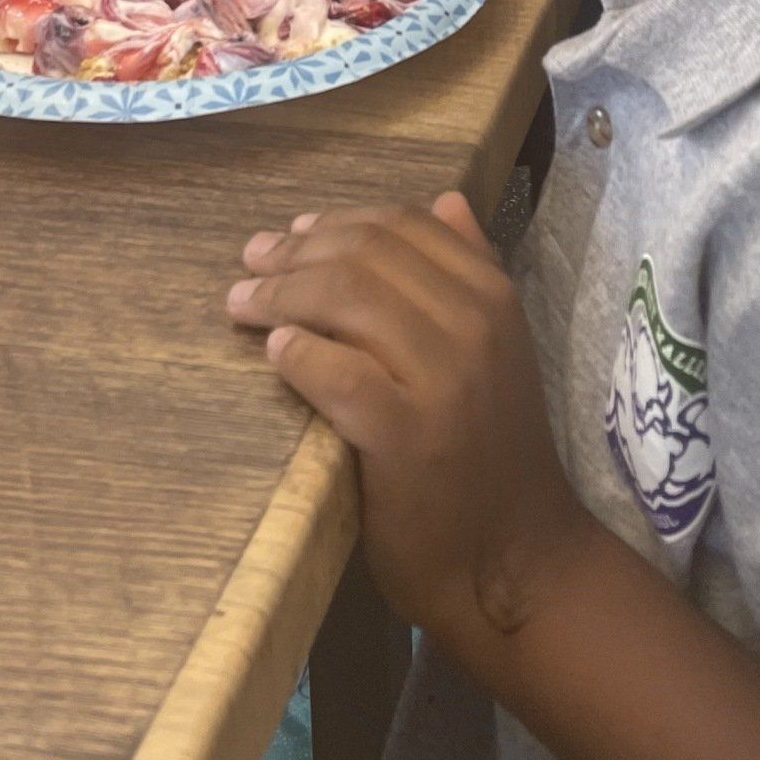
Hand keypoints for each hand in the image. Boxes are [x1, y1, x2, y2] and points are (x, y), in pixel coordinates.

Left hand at [227, 196, 595, 655]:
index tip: (291, 236)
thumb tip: (444, 200)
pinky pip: (339, 374)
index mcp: (493, 296)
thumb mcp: (499, 350)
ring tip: (242, 303)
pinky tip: (275, 351)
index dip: (336, 222)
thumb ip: (472, 273)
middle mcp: (475, 325)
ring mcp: (445, 379)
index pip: (403, 226)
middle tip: (250, 262)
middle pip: (367, 255)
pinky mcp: (408, 436)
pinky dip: (299, 354)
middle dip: (297, 252)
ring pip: (348, 301)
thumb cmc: (493, 453)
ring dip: (282, 294)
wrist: (517, 559)